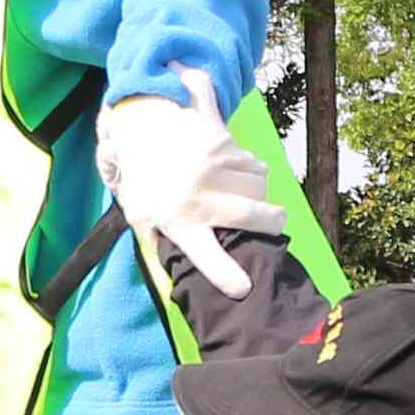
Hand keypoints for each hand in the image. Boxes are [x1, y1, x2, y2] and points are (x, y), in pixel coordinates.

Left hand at [93, 70, 276, 304]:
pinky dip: (251, 168)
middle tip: (275, 222)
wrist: (139, 126)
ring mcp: (213, 168)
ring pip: (259, 186)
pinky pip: (254, 163)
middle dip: (274, 222)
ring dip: (258, 191)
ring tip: (242, 191)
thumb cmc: (142, 181)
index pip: (205, 256)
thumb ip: (161, 245)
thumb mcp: (141, 217)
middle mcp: (198, 197)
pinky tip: (232, 167)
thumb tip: (178, 282)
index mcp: (178, 222)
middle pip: (256, 216)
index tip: (243, 288)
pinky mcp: (223, 144)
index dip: (226, 275)